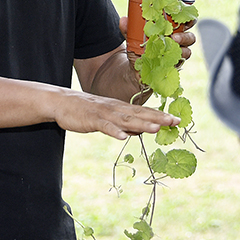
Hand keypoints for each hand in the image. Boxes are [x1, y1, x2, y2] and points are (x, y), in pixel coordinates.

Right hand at [51, 89, 177, 140]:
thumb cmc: (85, 111)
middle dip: (158, 118)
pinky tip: (123, 137)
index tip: (177, 120)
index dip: (160, 116)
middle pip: (139, 114)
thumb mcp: (107, 118)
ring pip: (126, 119)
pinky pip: (104, 127)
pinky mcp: (92, 120)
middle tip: (175, 121)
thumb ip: (123, 124)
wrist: (62, 102)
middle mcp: (116, 109)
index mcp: (121, 108)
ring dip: (141, 124)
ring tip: (156, 128)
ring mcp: (104, 114)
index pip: (144, 112)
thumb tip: (140, 131)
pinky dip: (114, 131)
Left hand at [119, 15, 195, 66]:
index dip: (189, 19)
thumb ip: (129, 29)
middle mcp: (178, 43)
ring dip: (181, 50)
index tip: (185, 17)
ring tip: (170, 49)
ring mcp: (176, 56)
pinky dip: (173, 62)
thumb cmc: (138, 49)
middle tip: (174, 37)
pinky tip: (166, 60)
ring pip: (187, 52)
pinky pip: (179, 65)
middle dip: (185, 36)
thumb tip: (123, 20)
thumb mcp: (132, 38)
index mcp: (172, 30)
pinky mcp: (173, 68)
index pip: (186, 23)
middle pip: (190, 37)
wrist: (134, 70)